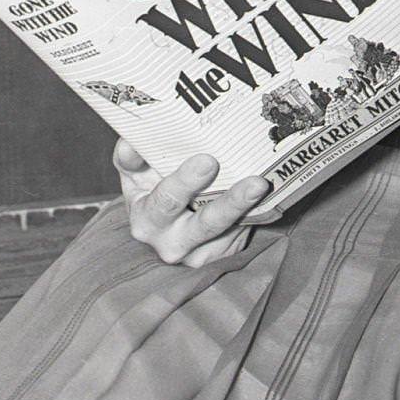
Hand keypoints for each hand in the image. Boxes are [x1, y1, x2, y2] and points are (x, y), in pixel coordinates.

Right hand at [112, 140, 271, 265]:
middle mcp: (171, 244)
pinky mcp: (222, 256)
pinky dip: (255, 212)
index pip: (165, 202)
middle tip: (253, 181)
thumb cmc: (150, 191)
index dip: (185, 183)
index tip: (208, 161)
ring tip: (263, 185)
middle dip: (229, 203)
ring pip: (228, 231)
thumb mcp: (134, 175)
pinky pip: (242, 234)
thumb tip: (131, 143)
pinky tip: (268, 192)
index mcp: (146, 220)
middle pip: (204, 225)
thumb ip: (130, 157)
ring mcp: (200, 254)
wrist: (162, 227)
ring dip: (248, 208)